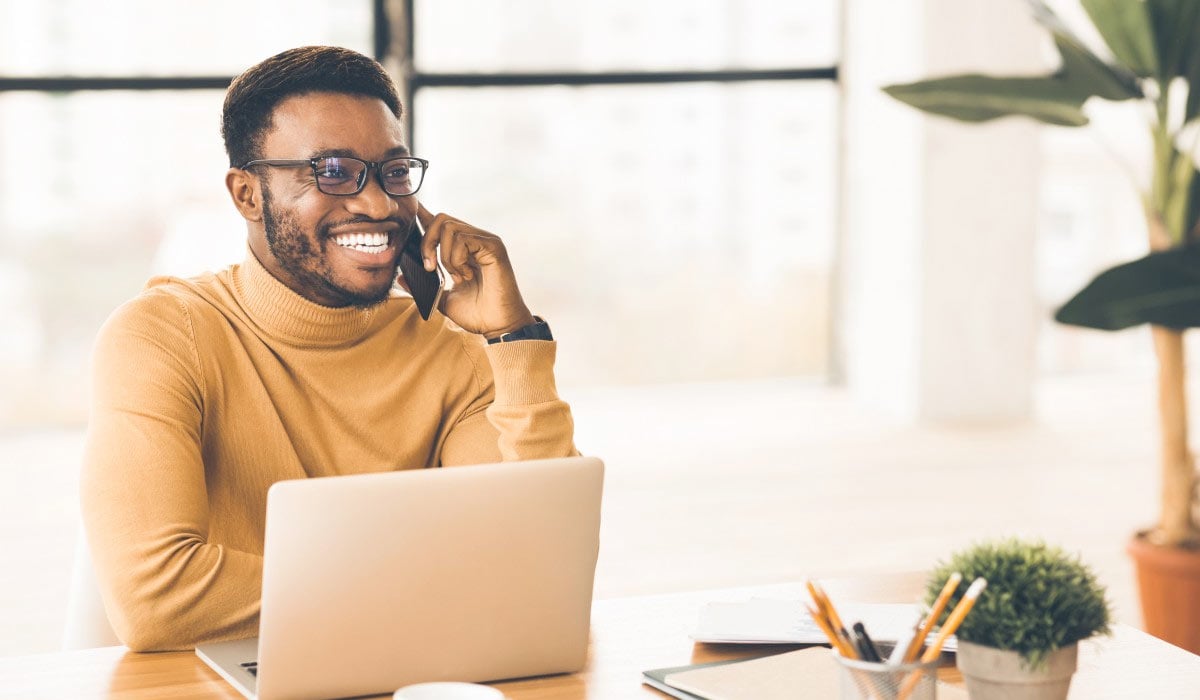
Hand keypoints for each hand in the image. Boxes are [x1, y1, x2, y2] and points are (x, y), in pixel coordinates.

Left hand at [417, 203, 535, 337]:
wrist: (497, 326)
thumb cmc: (476, 313)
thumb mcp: (442, 299)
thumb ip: (424, 287)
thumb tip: (401, 278)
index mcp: (463, 249)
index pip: (440, 223)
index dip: (424, 216)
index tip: (411, 214)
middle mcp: (474, 240)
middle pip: (441, 219)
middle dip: (427, 242)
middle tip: (430, 268)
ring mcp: (485, 241)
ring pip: (450, 227)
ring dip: (445, 255)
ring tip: (457, 276)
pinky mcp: (494, 246)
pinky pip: (464, 239)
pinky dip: (457, 259)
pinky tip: (467, 275)